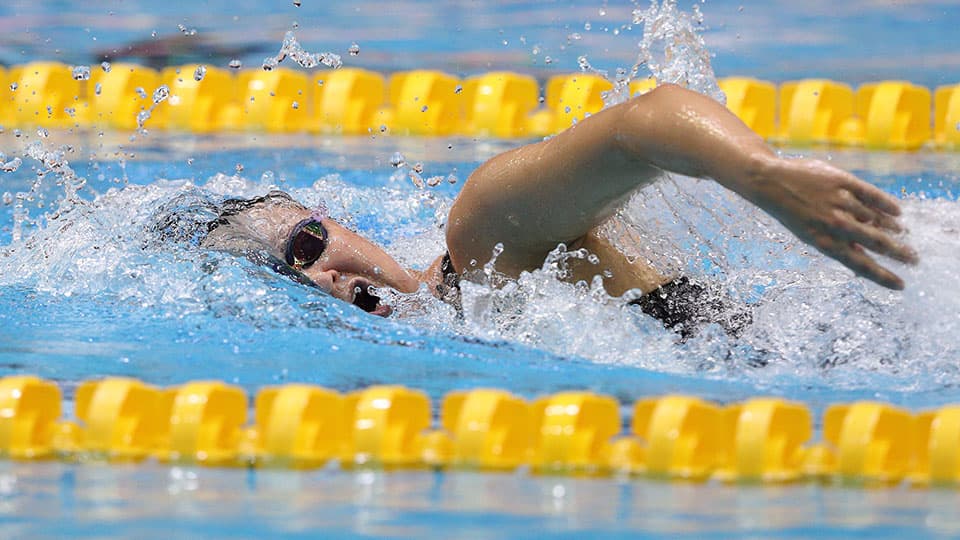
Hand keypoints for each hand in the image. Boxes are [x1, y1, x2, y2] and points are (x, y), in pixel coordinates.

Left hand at [747, 156, 916, 289]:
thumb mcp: (810, 234)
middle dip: (899, 253)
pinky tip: (897, 212)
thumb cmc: (793, 212)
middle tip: (914, 259)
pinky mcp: (842, 182)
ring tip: (902, 232)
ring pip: (876, 218)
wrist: (770, 182)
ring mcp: (839, 201)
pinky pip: (872, 195)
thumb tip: (862, 259)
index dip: (882, 276)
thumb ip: (836, 244)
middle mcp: (833, 223)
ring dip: (892, 228)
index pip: (860, 264)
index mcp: (823, 241)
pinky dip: (887, 205)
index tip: (901, 285)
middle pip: (875, 242)